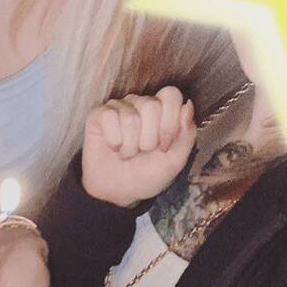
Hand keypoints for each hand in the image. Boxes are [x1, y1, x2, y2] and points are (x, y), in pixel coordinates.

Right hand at [82, 86, 196, 206]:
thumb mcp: (175, 160)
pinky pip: (109, 118)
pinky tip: (113, 147)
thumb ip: (186, 133)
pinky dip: (114, 141)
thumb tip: (187, 105)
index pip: (171, 94)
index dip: (169, 122)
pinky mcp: (99, 114)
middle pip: (151, 106)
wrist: (118, 192)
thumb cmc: (146, 174)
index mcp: (162, 110)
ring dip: (130, 145)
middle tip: (143, 151)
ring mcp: (119, 107)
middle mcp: (141, 104)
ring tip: (128, 152)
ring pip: (131, 117)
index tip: (164, 146)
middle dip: (149, 139)